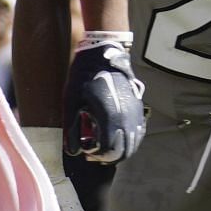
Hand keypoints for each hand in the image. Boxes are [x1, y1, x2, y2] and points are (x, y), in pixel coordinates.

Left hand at [63, 35, 145, 162]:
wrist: (104, 53)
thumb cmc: (84, 76)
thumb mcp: (71, 101)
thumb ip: (71, 129)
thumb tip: (73, 151)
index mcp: (110, 117)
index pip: (108, 150)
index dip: (96, 155)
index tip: (84, 151)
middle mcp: (127, 118)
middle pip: (123, 151)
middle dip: (107, 157)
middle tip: (92, 154)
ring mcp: (136, 113)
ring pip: (133, 144)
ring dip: (119, 151)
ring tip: (103, 149)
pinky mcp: (139, 108)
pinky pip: (138, 133)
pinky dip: (129, 142)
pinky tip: (116, 138)